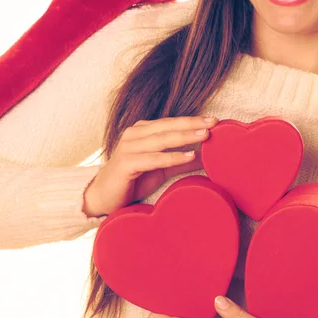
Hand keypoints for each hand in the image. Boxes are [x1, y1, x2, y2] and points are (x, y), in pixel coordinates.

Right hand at [83, 116, 217, 215]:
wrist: (103, 197)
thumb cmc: (131, 180)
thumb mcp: (160, 168)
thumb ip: (180, 160)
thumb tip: (206, 157)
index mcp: (141, 131)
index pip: (170, 122)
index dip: (191, 120)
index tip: (214, 120)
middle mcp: (134, 134)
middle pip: (168, 126)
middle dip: (192, 124)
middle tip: (213, 123)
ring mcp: (129, 147)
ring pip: (162, 139)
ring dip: (185, 136)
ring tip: (205, 136)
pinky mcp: (126, 163)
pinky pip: (154, 159)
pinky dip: (172, 157)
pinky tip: (189, 155)